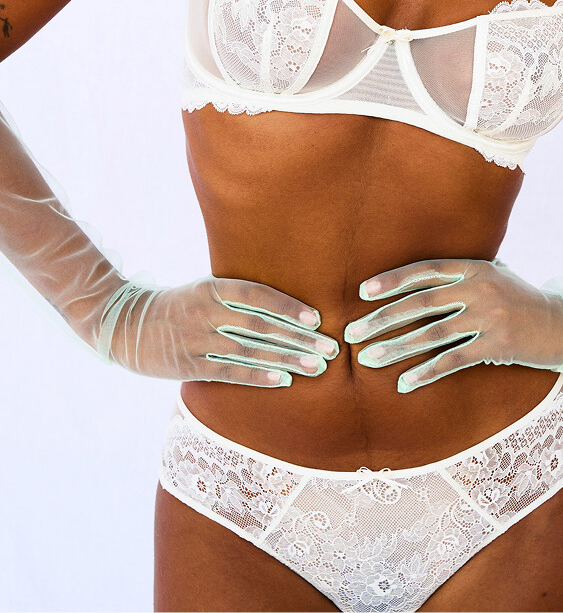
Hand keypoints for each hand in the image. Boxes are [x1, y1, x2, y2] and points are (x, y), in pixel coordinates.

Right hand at [104, 275, 340, 386]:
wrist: (126, 325)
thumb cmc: (178, 306)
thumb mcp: (205, 289)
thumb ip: (237, 296)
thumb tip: (285, 306)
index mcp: (213, 288)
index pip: (258, 296)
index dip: (288, 307)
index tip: (316, 319)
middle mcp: (207, 312)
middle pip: (261, 326)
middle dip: (299, 339)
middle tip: (330, 348)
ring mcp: (197, 340)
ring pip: (250, 351)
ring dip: (287, 360)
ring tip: (316, 367)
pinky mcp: (189, 365)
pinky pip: (229, 373)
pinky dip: (257, 377)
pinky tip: (282, 381)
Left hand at [343, 258, 562, 392]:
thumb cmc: (520, 300)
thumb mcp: (493, 277)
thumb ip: (460, 275)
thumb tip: (417, 280)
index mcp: (473, 267)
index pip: (424, 270)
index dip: (392, 280)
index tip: (362, 292)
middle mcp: (478, 287)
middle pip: (420, 303)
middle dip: (382, 319)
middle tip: (353, 333)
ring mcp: (489, 316)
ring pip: (431, 333)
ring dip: (395, 348)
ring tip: (368, 359)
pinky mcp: (497, 343)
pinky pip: (453, 360)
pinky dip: (426, 372)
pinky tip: (404, 383)